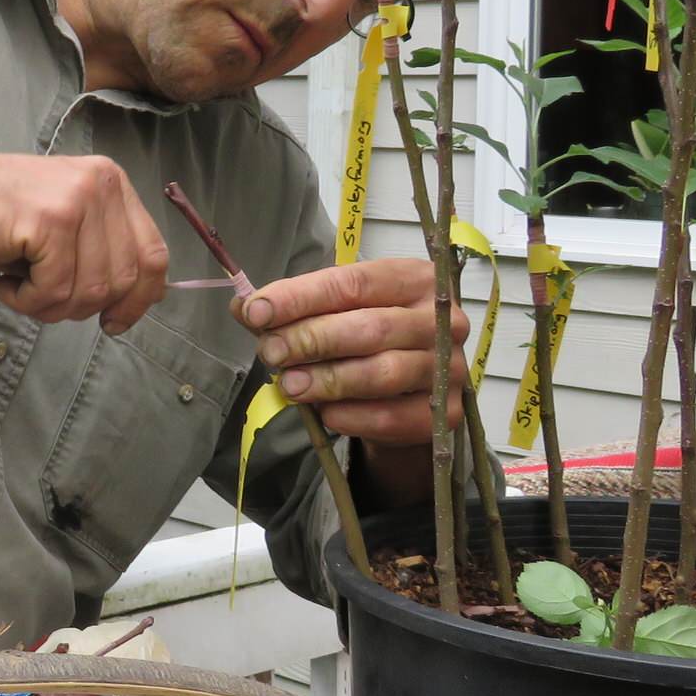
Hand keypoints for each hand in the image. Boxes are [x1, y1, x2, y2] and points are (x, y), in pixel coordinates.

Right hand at [0, 146, 168, 331]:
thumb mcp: (61, 222)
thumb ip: (99, 248)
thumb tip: (131, 301)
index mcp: (112, 183)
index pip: (153, 254)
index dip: (139, 300)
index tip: (114, 322)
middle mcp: (102, 185)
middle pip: (123, 280)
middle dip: (82, 306)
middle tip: (42, 297)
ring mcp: (77, 201)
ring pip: (90, 291)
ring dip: (50, 306)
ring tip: (19, 286)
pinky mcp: (49, 222)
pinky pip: (54, 291)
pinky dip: (27, 301)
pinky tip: (5, 284)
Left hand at [236, 258, 469, 444]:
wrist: (409, 393)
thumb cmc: (369, 339)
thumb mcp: (335, 312)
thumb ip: (293, 309)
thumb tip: (245, 307)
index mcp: (416, 280)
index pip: (353, 283)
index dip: (301, 297)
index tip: (257, 312)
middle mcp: (442, 321)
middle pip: (369, 327)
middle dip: (310, 339)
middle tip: (270, 353)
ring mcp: (450, 368)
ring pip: (381, 372)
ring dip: (327, 379)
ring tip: (289, 385)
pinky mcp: (446, 414)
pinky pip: (394, 416)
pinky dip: (353, 416)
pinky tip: (323, 413)